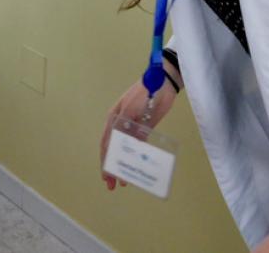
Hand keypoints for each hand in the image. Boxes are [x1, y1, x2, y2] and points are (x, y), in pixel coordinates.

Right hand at [99, 76, 175, 190]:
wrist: (163, 83)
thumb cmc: (144, 93)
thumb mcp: (130, 109)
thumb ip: (121, 126)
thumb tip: (113, 146)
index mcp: (114, 119)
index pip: (107, 144)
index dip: (105, 161)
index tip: (106, 176)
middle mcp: (120, 125)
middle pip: (114, 150)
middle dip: (112, 168)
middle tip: (112, 185)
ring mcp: (132, 128)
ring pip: (126, 151)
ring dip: (124, 165)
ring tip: (124, 182)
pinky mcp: (145, 129)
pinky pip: (139, 146)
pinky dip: (137, 158)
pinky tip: (137, 167)